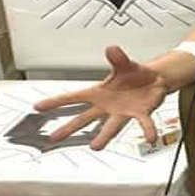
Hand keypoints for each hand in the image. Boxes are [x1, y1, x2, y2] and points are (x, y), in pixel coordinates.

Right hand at [33, 46, 168, 149]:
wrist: (155, 80)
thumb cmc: (135, 74)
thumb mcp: (125, 64)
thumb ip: (117, 58)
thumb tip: (111, 49)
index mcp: (100, 92)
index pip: (75, 97)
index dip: (56, 101)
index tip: (38, 107)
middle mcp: (108, 106)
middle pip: (86, 118)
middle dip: (70, 127)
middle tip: (53, 137)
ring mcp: (123, 112)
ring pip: (111, 126)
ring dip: (104, 136)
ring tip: (96, 146)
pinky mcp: (141, 113)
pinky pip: (144, 123)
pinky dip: (147, 130)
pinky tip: (150, 138)